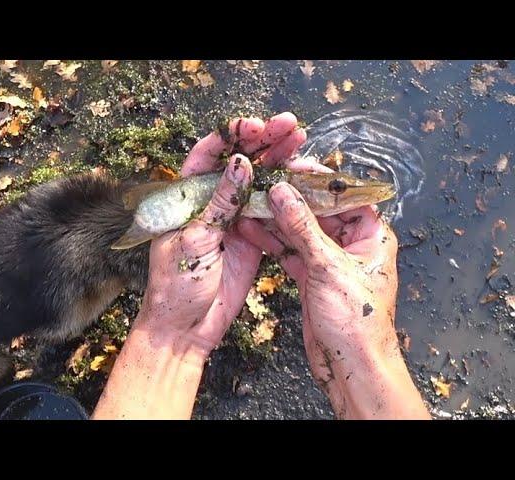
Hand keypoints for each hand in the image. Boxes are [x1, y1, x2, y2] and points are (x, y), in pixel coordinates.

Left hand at [93, 113, 306, 418]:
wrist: (186, 329)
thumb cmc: (176, 287)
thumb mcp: (195, 241)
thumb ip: (220, 204)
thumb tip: (241, 163)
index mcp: (187, 198)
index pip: (208, 155)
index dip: (232, 136)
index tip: (256, 126)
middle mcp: (211, 203)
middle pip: (240, 163)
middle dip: (264, 142)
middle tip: (290, 126)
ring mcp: (234, 220)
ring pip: (260, 183)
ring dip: (280, 162)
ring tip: (302, 142)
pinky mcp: (252, 239)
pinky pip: (272, 212)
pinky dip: (287, 197)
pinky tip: (305, 180)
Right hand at [238, 178, 429, 418]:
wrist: (351, 367)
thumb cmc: (358, 322)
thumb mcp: (329, 267)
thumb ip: (303, 228)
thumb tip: (285, 194)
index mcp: (371, 236)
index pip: (344, 197)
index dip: (318, 181)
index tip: (292, 169)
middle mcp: (352, 245)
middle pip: (318, 212)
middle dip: (291, 200)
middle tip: (265, 184)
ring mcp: (329, 262)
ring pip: (300, 232)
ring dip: (276, 220)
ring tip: (251, 203)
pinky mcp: (312, 278)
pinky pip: (291, 253)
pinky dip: (273, 243)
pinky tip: (252, 230)